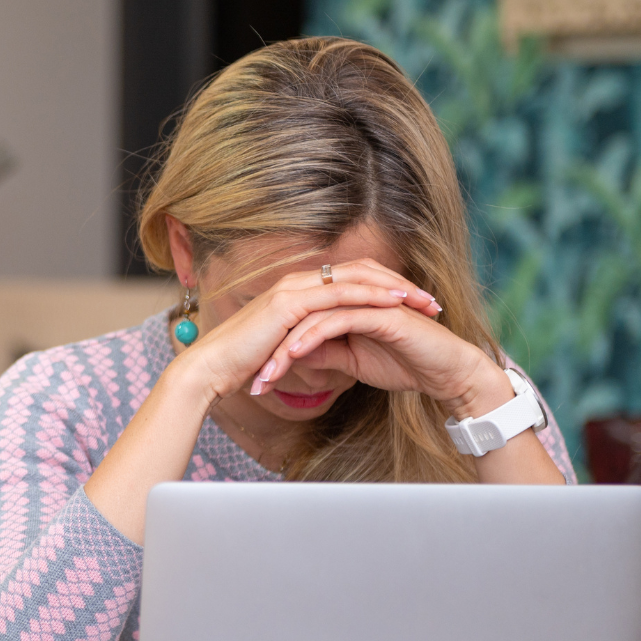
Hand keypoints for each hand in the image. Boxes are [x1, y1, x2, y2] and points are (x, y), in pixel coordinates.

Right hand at [181, 257, 443, 405]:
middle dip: (399, 282)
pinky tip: (395, 303)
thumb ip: (308, 343)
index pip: (350, 279)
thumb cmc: (241, 366)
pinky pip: (340, 294)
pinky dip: (371, 296)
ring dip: (393, 287)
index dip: (385, 288)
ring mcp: (293, 289)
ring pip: (355, 278)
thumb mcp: (284, 350)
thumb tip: (330, 353)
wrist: (209, 370)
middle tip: (431, 299)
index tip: (415, 305)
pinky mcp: (290, 303)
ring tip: (424, 300)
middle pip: (360, 270)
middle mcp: (297, 282)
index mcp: (296, 291)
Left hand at [257, 290, 513, 419]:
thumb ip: (325, 353)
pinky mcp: (380, 311)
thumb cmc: (405, 365)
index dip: (275, 351)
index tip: (256, 380)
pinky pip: (337, 320)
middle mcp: (352, 299)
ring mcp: (366, 301)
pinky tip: (295, 355)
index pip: (299, 323)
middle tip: (253, 381)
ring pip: (313, 318)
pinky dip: (313, 337)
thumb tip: (293, 355)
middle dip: (272, 351)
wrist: (446, 373)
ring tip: (268, 375)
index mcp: (345, 307)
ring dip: (286, 348)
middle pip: (299, 318)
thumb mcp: (353, 363)